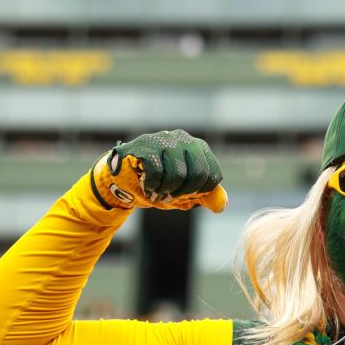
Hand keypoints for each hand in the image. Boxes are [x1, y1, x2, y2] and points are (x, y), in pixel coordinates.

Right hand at [90, 130, 226, 211]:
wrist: (123, 176)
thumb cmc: (159, 182)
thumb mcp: (185, 191)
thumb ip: (205, 196)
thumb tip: (221, 206)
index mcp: (198, 147)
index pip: (212, 176)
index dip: (200, 192)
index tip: (185, 195)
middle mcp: (183, 139)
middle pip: (198, 175)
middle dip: (184, 192)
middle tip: (169, 194)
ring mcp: (163, 139)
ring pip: (177, 175)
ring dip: (166, 191)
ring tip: (157, 190)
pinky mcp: (144, 146)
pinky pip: (157, 173)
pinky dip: (152, 186)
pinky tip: (146, 185)